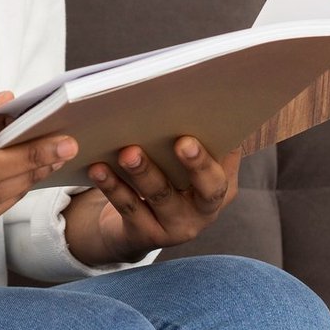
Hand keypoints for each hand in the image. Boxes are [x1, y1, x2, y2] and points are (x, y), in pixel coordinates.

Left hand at [66, 135, 243, 265]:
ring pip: (161, 196)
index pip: (230, 164)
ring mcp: (178, 227)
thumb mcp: (183, 163)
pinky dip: (112, 186)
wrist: (136, 226)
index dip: (226, 147)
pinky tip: (98, 168)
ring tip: (129, 152)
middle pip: (209, 188)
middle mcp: (206, 210)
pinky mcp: (147, 235)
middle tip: (183, 142)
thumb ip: (191, 134)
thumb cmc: (166, 177)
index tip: (216, 126)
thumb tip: (186, 93)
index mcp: (223, 184)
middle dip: (198, 165)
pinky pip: (129, 208)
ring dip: (145, 172)